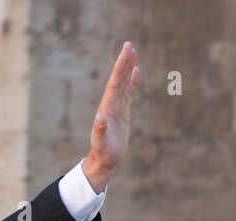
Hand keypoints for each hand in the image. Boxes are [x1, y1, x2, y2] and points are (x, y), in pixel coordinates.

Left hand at [82, 41, 139, 191]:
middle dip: (123, 63)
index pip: (115, 83)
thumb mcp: (101, 143)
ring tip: (132, 53)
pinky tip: (136, 72)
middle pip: (119, 80)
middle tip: (129, 45)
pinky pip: (129, 93)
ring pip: (124, 84)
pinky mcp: (123, 113)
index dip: (120, 67)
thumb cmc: (103, 154)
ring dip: (127, 69)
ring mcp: (117, 108)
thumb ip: (100, 131)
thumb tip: (99, 118)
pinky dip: (132, 82)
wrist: (105, 162)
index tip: (125, 52)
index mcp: (107, 108)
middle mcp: (111, 105)